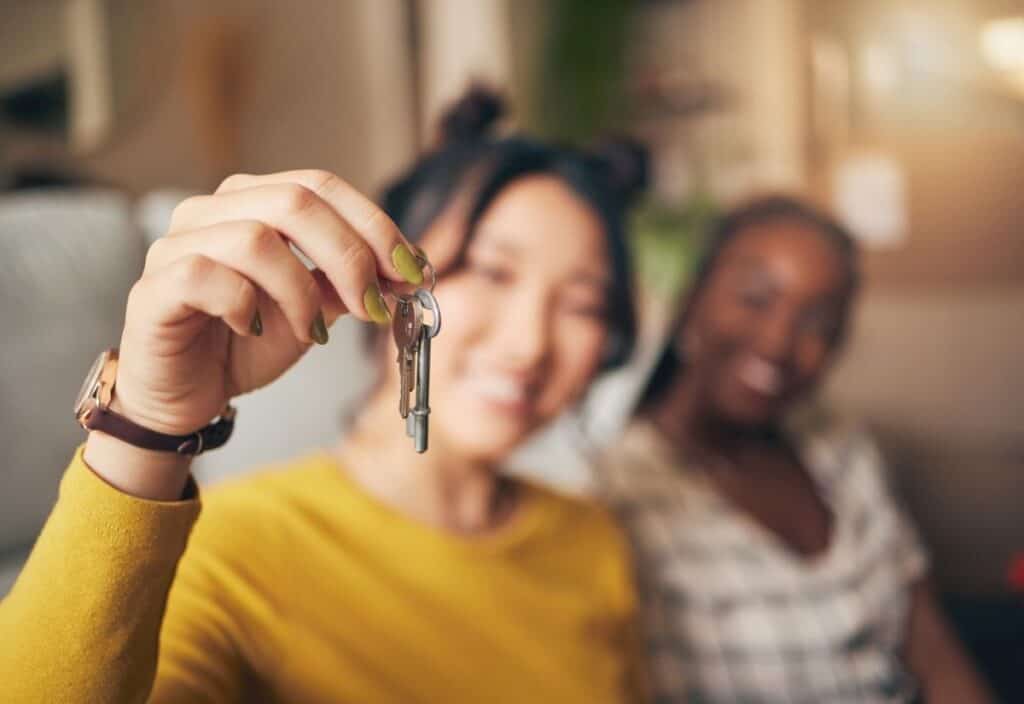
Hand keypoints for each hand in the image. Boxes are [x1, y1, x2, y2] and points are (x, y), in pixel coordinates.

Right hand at [83, 170, 421, 496]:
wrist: (190, 395)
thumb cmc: (247, 344)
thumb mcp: (315, 310)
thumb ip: (350, 283)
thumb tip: (407, 270)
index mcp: (253, 201)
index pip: (321, 186)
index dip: (374, 226)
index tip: (412, 271)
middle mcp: (212, 210)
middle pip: (295, 202)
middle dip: (350, 256)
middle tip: (374, 306)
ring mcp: (176, 244)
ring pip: (255, 239)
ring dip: (300, 291)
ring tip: (311, 331)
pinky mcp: (153, 287)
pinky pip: (207, 276)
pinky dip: (245, 305)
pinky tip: (251, 329)